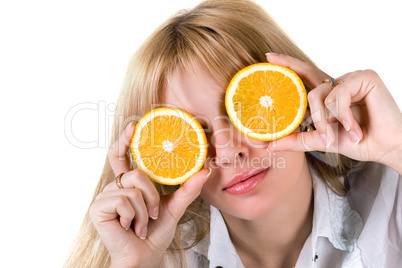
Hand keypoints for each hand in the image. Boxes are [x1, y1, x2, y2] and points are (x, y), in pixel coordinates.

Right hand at [89, 123, 210, 266]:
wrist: (145, 256)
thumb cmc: (156, 233)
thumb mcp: (174, 207)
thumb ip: (188, 189)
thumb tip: (205, 170)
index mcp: (129, 184)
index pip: (123, 156)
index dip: (125, 139)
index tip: (133, 126)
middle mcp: (115, 186)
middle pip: (135, 173)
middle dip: (151, 195)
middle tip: (154, 212)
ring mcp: (105, 196)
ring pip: (133, 187)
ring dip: (145, 210)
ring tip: (142, 224)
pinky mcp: (98, 208)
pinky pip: (124, 199)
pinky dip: (135, 216)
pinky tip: (130, 227)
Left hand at [266, 53, 401, 172]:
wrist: (385, 148)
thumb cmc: (358, 142)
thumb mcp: (321, 140)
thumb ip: (297, 140)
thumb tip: (269, 145)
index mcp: (329, 95)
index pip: (305, 78)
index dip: (288, 66)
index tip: (269, 57)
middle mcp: (338, 84)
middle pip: (307, 74)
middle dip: (288, 68)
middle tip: (269, 57)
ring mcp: (351, 78)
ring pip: (318, 95)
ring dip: (324, 121)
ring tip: (339, 136)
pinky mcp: (365, 77)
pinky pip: (338, 96)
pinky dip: (342, 116)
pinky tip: (354, 128)